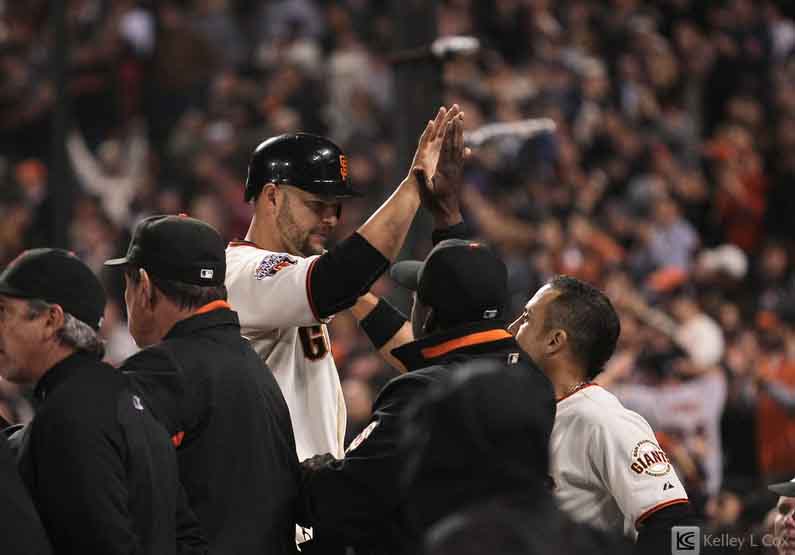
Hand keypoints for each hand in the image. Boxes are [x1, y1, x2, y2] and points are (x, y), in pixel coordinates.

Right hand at [410, 105, 468, 225]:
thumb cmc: (434, 203)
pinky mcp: (458, 173)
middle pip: (456, 143)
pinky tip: (464, 141)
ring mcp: (457, 170)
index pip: (447, 147)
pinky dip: (461, 144)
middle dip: (457, 128)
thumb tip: (416, 168)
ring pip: (460, 147)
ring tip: (462, 122)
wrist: (447, 214)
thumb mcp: (425, 191)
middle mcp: (453, 167)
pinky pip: (460, 155)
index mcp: (444, 169)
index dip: (449, 132)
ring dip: (460, 133)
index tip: (451, 120)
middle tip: (459, 114)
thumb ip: (420, 179)